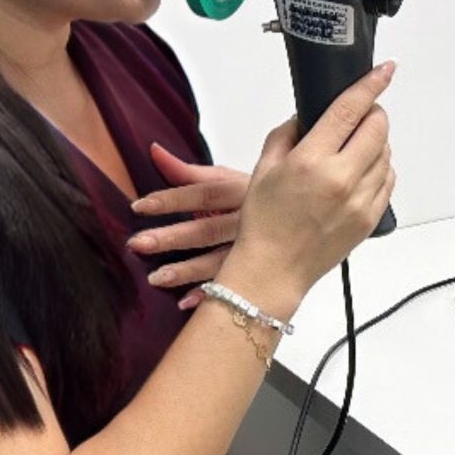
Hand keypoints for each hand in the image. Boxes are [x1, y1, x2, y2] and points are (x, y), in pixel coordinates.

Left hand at [128, 143, 251, 309]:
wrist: (316, 214)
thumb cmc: (267, 197)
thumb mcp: (232, 180)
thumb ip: (190, 171)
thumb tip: (153, 151)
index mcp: (241, 192)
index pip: (203, 193)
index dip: (171, 199)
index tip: (139, 206)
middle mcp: (249, 220)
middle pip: (207, 229)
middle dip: (171, 238)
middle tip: (137, 244)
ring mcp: (256, 247)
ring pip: (219, 260)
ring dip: (187, 270)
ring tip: (155, 278)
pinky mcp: (261, 269)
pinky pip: (235, 284)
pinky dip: (211, 293)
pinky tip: (187, 303)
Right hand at [223, 62, 396, 309]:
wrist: (274, 269)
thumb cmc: (264, 222)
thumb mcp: (265, 167)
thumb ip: (288, 133)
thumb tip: (309, 114)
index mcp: (312, 161)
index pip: (350, 110)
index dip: (371, 85)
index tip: (385, 71)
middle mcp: (342, 179)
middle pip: (378, 128)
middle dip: (373, 114)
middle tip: (360, 115)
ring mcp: (361, 200)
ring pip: (386, 154)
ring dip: (376, 142)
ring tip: (353, 148)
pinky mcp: (370, 218)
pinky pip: (388, 181)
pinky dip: (380, 169)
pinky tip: (360, 172)